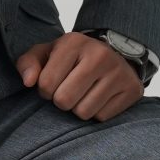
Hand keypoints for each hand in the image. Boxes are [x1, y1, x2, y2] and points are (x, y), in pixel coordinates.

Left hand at [15, 31, 143, 120]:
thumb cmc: (72, 58)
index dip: (44, 90)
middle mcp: (99, 55)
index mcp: (74, 42)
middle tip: (68, 91)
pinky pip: (102, 117)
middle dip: (61, 101)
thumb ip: (28, 63)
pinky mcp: (132, 90)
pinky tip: (99, 98)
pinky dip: (97, 112)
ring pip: (84, 112)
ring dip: (78, 109)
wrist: (115, 53)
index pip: (45, 84)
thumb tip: (28, 82)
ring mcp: (119, 73)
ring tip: (84, 94)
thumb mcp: (47, 54)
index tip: (53, 83)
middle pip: (64, 101)